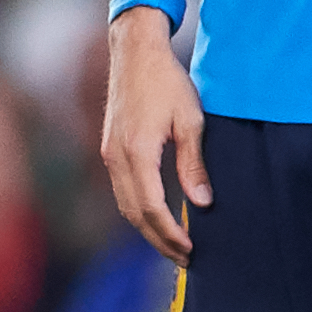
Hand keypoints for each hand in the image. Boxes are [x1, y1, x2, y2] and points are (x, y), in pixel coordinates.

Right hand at [99, 5, 207, 262]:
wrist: (135, 52)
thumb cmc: (166, 81)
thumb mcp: (190, 120)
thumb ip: (193, 163)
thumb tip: (201, 202)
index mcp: (137, 152)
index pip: (152, 208)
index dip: (170, 233)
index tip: (190, 250)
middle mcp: (117, 158)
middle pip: (134, 214)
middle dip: (158, 240)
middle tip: (184, 258)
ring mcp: (110, 154)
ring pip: (125, 205)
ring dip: (147, 229)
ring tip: (172, 244)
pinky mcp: (110, 149)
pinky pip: (122, 191)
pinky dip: (138, 210)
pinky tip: (157, 215)